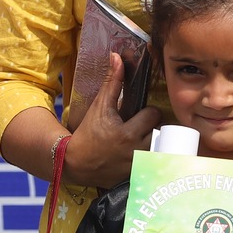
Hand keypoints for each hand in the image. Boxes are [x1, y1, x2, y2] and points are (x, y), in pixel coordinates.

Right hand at [62, 52, 162, 190]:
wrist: (74, 162)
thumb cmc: (87, 132)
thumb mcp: (99, 106)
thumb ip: (111, 82)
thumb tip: (117, 57)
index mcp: (127, 132)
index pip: (153, 115)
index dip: (147, 113)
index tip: (139, 114)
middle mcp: (134, 150)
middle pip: (159, 132)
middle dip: (151, 128)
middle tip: (140, 127)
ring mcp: (136, 165)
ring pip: (158, 149)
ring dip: (152, 144)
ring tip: (141, 141)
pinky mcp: (135, 175)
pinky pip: (151, 164)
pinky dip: (148, 160)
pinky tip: (136, 155)